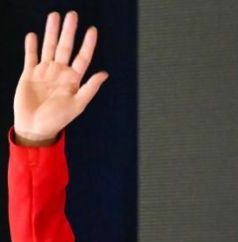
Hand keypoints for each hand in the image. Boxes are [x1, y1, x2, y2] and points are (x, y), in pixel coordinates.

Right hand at [13, 11, 107, 145]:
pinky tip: (33, 35)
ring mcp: (44, 72)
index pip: (82, 57)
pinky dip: (32, 46)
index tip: (92, 30)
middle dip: (68, 31)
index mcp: (73, 79)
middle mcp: (60, 72)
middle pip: (65, 46)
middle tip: (72, 14)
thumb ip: (90, 88)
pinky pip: (31, 56)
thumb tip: (104, 73)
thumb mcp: (78, 104)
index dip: (87, 44)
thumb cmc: (58, 119)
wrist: (35, 126)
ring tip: (54, 16)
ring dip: (51, 32)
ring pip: (48, 47)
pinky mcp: (29, 74)